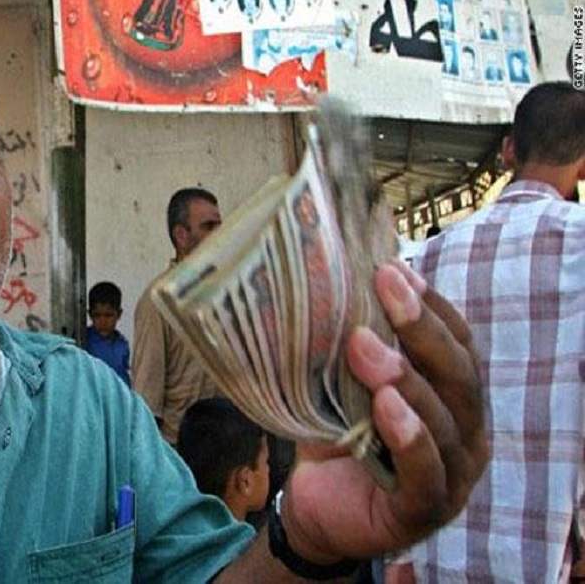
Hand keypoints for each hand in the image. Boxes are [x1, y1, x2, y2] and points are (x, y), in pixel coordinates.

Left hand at [280, 261, 488, 562]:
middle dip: (421, 326)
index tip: (395, 268)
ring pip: (445, 421)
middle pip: (458, 374)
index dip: (432, 305)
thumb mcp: (345, 384)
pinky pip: (425, 474)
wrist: (315, 507)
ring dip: (405, 377)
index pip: (458, 343)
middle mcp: (466, 432)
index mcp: (454, 397)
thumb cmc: (338, 437)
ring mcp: (453, 475)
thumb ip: (354, 346)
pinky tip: (387, 407)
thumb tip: (334, 280)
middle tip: (384, 286)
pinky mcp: (425, 511)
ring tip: (364, 346)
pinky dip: (409, 438)